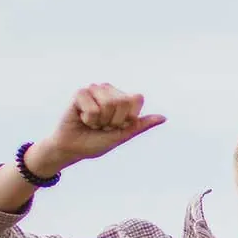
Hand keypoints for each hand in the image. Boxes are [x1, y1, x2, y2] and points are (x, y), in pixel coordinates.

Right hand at [29, 83, 166, 174]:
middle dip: (114, 121)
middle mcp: (110, 91)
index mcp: (123, 99)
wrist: (73, 148)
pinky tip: (82, 119)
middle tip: (103, 126)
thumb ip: (140, 125)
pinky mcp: (80, 93)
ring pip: (108, 104)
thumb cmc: (97, 142)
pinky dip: (89, 119)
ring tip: (93, 122)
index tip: (118, 126)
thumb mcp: (123, 136)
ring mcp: (95, 89)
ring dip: (101, 121)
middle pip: (122, 102)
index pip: (136, 98)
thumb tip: (164, 117)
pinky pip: (93, 108)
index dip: (128, 118)